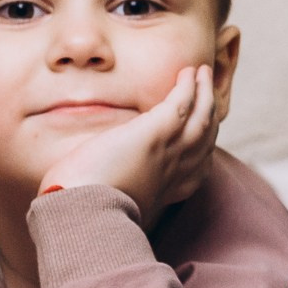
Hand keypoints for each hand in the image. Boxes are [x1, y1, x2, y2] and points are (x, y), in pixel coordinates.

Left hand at [36, 64, 217, 222]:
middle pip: (204, 140)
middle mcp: (173, 173)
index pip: (196, 171)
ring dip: (205, 93)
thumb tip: (79, 189)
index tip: (202, 137)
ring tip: (202, 73)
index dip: (203, 150)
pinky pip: (182, 103)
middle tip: (208, 94)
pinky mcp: (155, 133)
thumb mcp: (103, 204)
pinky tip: (188, 72)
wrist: (83, 215)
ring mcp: (168, 152)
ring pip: (201, 118)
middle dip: (209, 114)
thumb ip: (105, 193)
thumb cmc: (81, 213)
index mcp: (162, 192)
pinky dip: (189, 87)